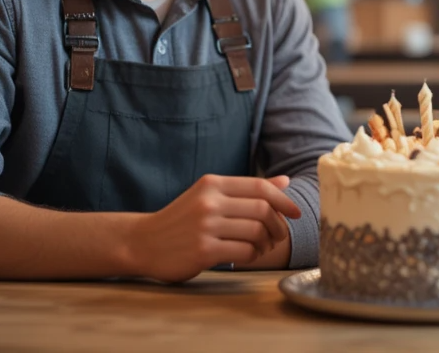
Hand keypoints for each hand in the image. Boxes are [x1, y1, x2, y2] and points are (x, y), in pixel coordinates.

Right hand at [123, 174, 301, 282]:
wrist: (143, 242)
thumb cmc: (181, 219)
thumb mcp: (209, 196)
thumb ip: (246, 190)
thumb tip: (285, 181)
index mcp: (213, 183)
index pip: (259, 187)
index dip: (284, 200)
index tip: (295, 213)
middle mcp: (209, 201)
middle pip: (262, 210)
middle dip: (278, 225)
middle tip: (278, 236)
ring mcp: (205, 226)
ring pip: (256, 232)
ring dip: (266, 243)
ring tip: (261, 247)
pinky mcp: (203, 250)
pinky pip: (243, 252)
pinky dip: (252, 256)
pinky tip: (247, 256)